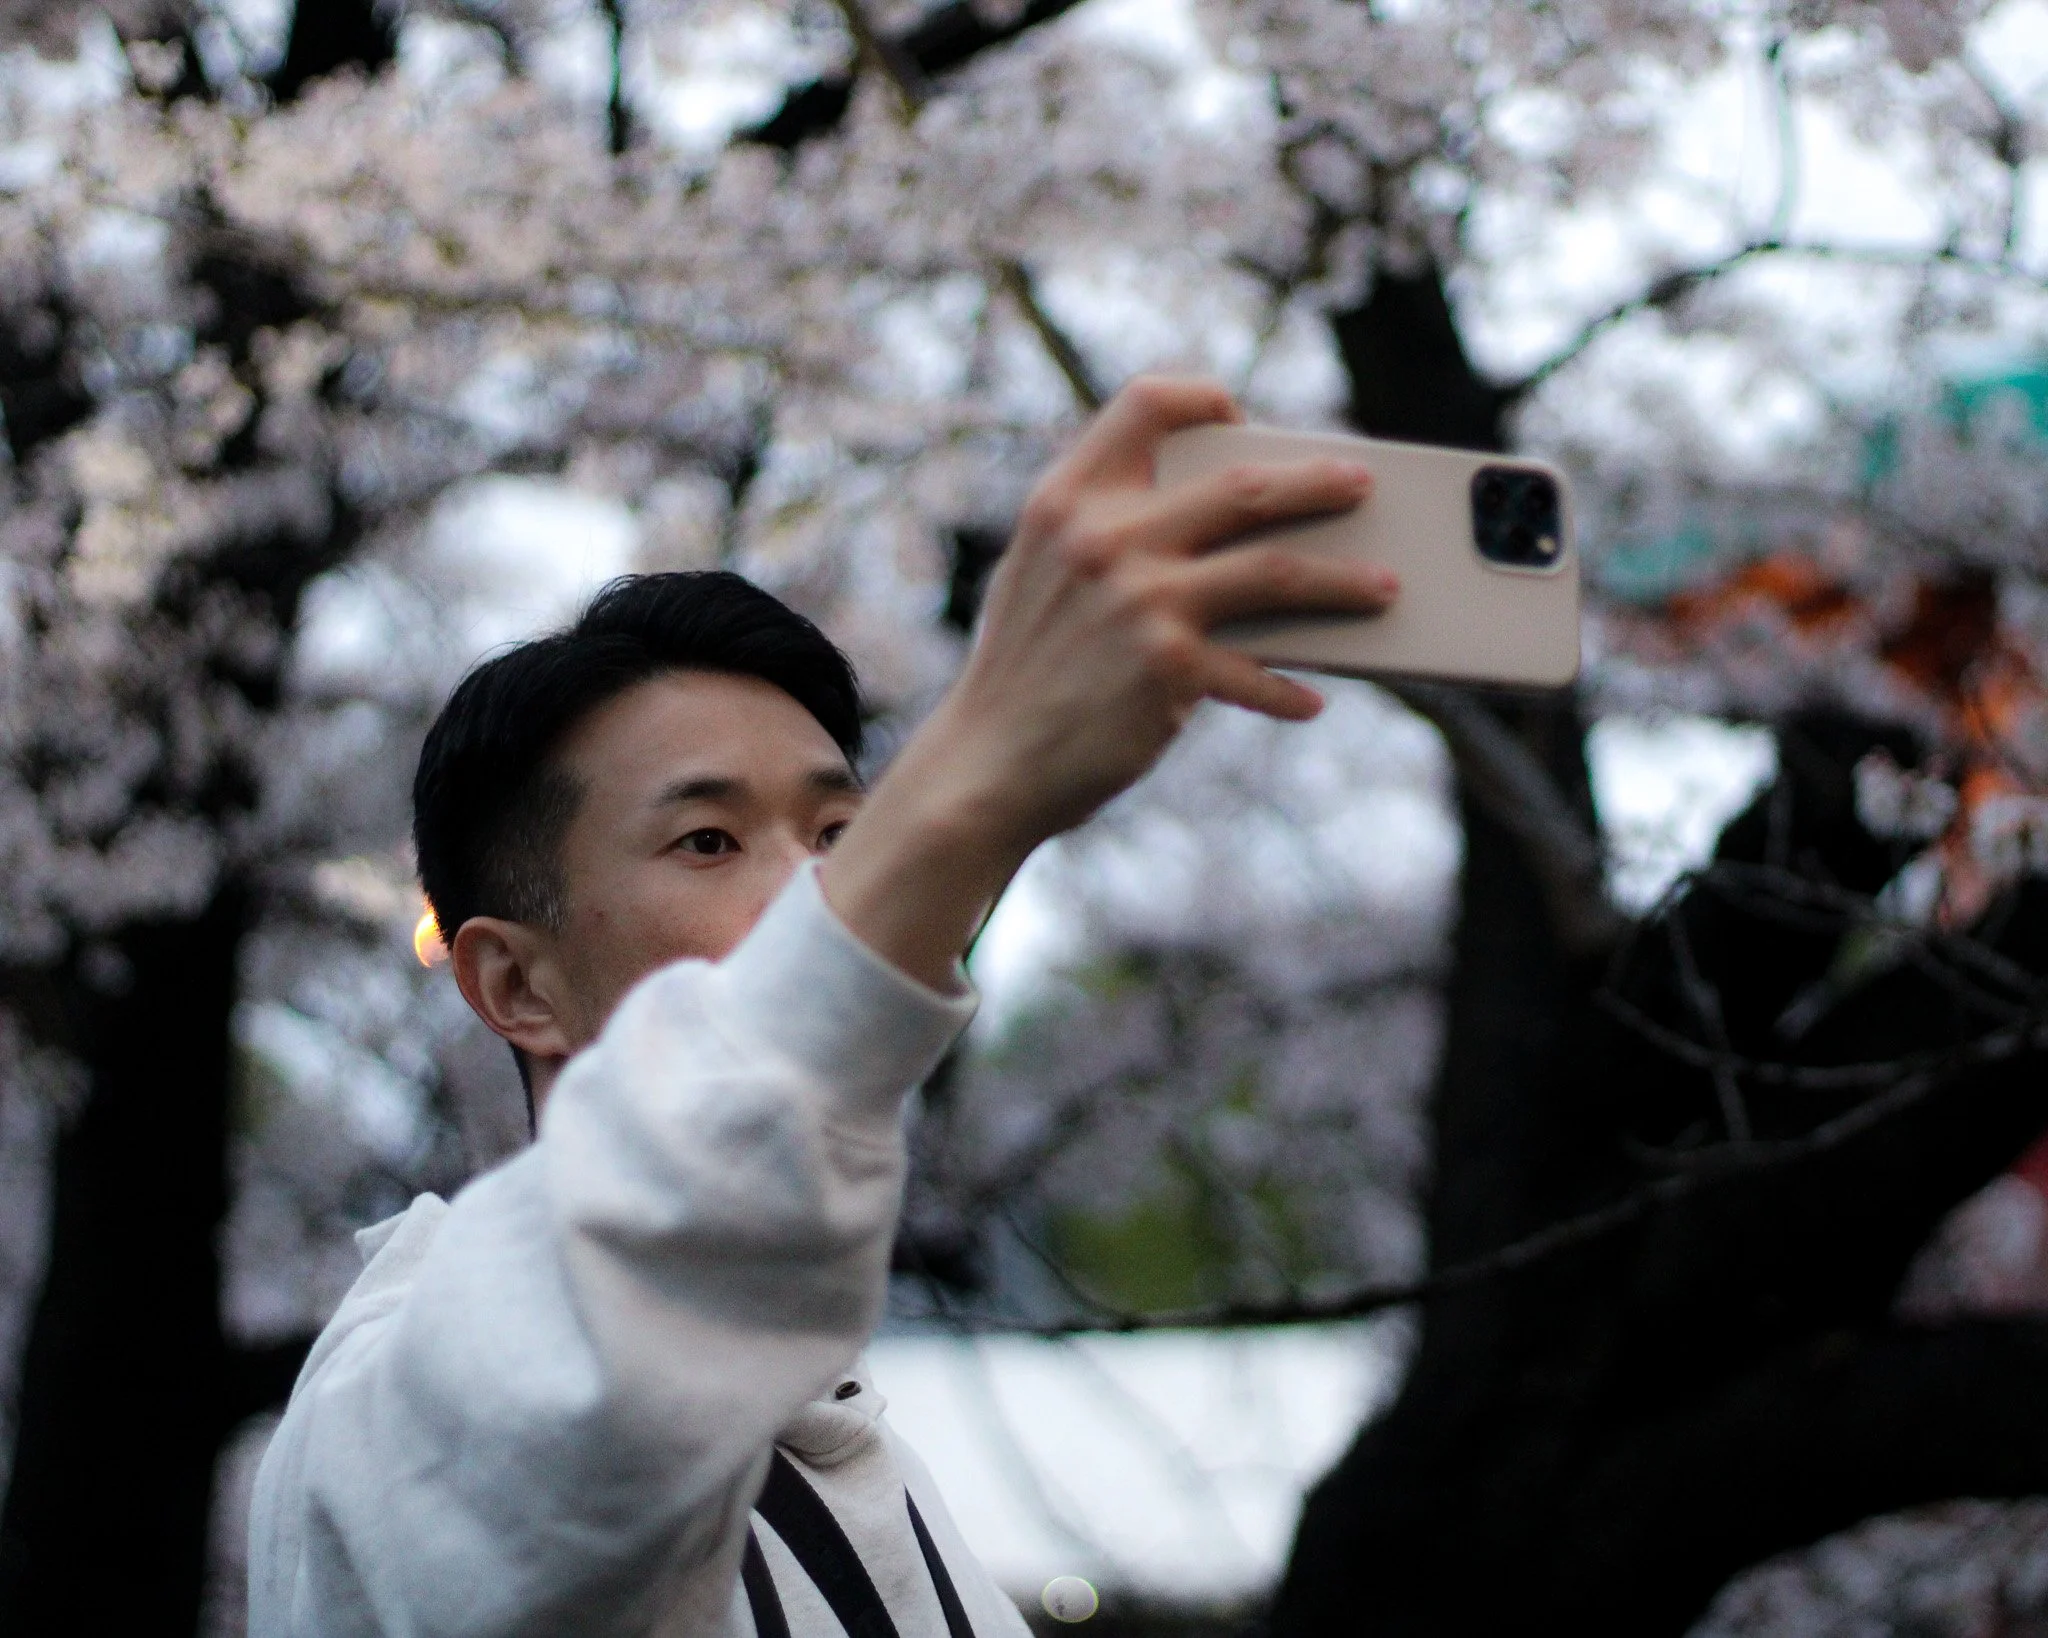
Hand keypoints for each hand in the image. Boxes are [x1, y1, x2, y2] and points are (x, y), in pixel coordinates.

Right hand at [821, 375, 1397, 988]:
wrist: (986, 765)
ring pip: (1278, 570)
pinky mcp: (1171, 667)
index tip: (1237, 415)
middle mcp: (1106, 538)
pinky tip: (1310, 699)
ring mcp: (1141, 600)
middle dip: (1318, 482)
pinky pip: (1259, 668)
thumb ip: (1102, 535)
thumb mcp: (1039, 577)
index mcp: (1067, 499)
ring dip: (1343, 580)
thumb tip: (1220, 529)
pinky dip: (1289, 688)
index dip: (1198, 399)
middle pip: (1245, 486)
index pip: (1143, 405)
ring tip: (1385, 589)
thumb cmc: (1024, 673)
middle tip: (1362, 485)